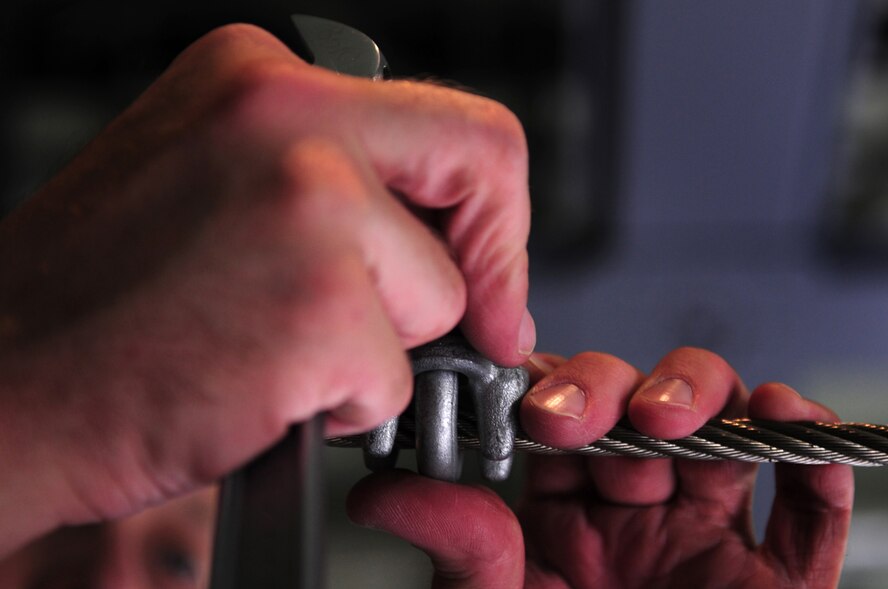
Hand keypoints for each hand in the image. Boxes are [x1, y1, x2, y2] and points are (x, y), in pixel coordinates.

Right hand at [0, 24, 533, 554]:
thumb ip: (338, 185)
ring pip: (437, 297)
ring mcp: (306, 206)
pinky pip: (394, 381)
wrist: (4, 391)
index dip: (491, 208)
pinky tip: (253, 389)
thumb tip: (444, 239)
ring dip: (376, 347)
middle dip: (486, 268)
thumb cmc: (101, 305)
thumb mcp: (216, 184)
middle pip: (481, 172)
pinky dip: (338, 407)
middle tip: (472, 330)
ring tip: (269, 350)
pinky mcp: (315, 310)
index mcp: (261, 77)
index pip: (451, 122)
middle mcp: (286, 116)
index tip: (490, 271)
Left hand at [348, 348, 852, 587]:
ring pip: (726, 433)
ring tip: (668, 419)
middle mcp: (639, 514)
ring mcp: (710, 541)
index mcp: (567, 514)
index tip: (534, 397)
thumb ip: (456, 551)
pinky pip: (811, 511)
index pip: (568, 416)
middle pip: (646, 406)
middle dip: (618, 393)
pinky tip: (783, 422)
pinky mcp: (776, 583)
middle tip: (579, 421)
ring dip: (705, 400)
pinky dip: (811, 454)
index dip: (557, 389)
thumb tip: (378, 493)